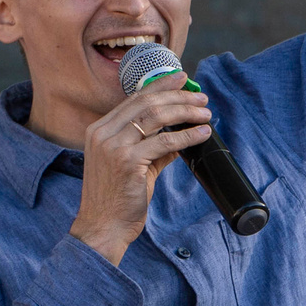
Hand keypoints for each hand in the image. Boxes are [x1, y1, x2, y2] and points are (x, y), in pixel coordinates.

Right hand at [69, 73, 213, 264]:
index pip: (133, 99)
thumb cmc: (117, 198)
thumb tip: (179, 136)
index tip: (181, 79)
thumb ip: (154, 149)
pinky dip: (187, 136)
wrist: (103, 226)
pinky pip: (165, 142)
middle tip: (201, 97)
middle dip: (178, 96)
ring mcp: (113, 146)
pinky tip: (202, 133)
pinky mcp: (127, 161)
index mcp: (99, 130)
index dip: (160, 87)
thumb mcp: (134, 166)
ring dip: (186, 112)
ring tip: (206, 114)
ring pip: (156, 118)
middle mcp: (102, 133)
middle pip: (146, 103)